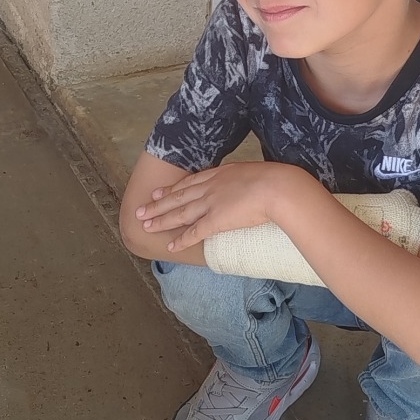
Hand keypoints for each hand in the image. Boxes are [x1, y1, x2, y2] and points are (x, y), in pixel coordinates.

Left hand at [135, 161, 307, 252]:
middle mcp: (211, 187)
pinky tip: (170, 246)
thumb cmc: (276, 180)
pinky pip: (194, 232)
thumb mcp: (256, 173)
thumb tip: (251, 186)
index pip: (191, 182)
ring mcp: (211, 203)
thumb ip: (247, 180)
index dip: (174, 188)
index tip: (160, 192)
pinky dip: (181, 239)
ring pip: (180, 213)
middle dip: (158, 204)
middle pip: (178, 196)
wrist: (277, 187)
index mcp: (220, 174)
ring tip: (145, 226)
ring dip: (161, 220)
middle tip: (142, 210)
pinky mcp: (216, 220)